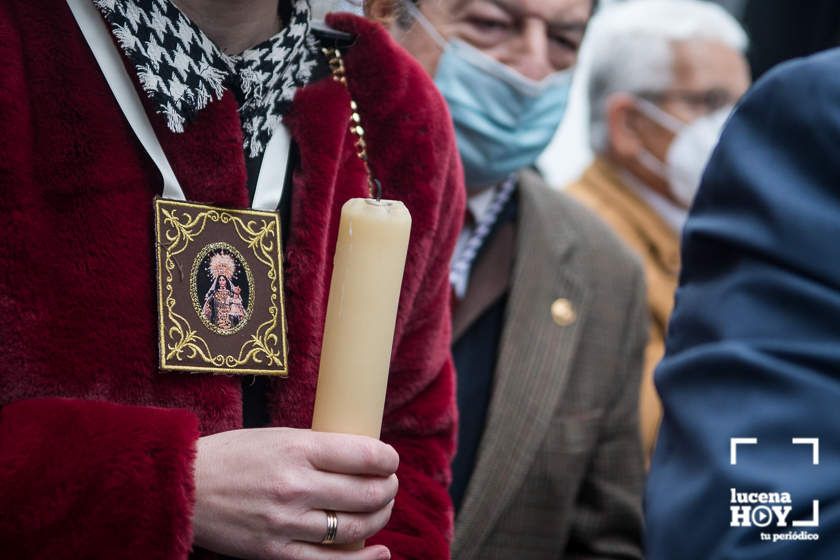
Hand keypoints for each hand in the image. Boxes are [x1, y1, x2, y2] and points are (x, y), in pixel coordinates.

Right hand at [193, 428, 397, 559]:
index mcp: (298, 449)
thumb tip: (362, 458)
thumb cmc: (233, 456)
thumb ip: (317, 449)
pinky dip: (363, 559)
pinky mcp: (275, 552)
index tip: (390, 461)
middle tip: (389, 485)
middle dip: (388, 489)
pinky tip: (379, 551)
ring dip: (379, 519)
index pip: (364, 455)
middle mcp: (295, 485)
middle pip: (366, 493)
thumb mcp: (278, 437)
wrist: (183, 487)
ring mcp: (286, 522)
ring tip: (380, 510)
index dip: (387, 460)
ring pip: (355, 527)